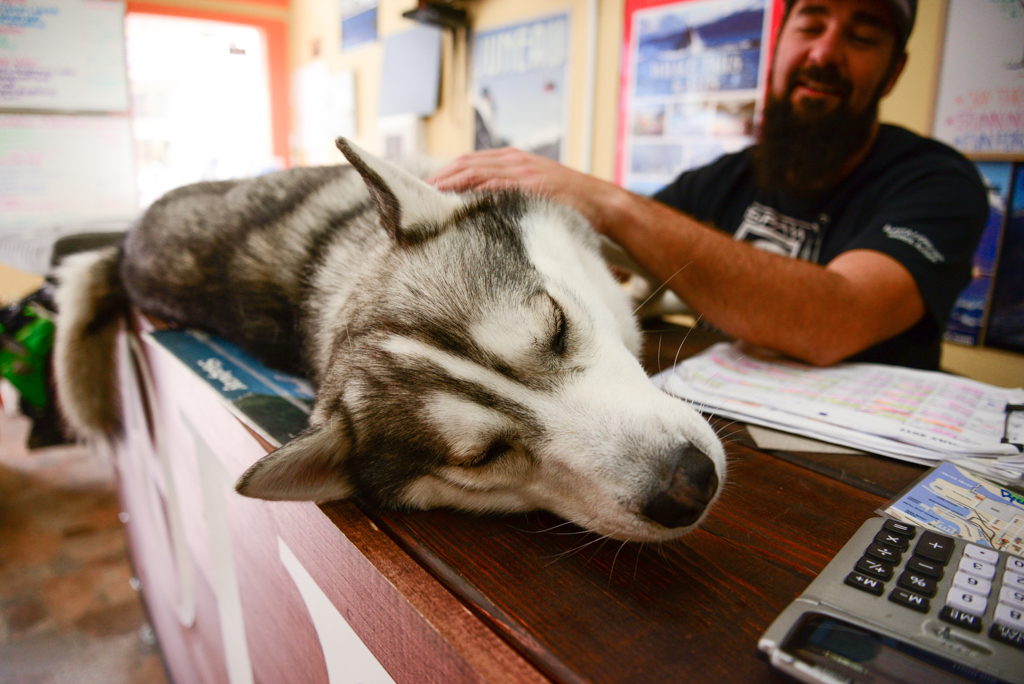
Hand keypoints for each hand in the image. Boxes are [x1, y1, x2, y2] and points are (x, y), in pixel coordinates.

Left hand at [427, 148, 625, 231]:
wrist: (603, 204)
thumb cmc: (569, 204)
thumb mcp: (534, 192)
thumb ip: (508, 193)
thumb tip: (479, 207)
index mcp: (513, 160)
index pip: (469, 162)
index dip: (444, 173)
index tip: (424, 187)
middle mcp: (514, 160)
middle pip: (465, 163)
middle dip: (439, 177)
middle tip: (416, 193)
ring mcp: (523, 171)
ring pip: (475, 171)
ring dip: (449, 183)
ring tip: (428, 196)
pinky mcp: (531, 185)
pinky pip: (495, 184)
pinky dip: (473, 190)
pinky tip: (457, 199)